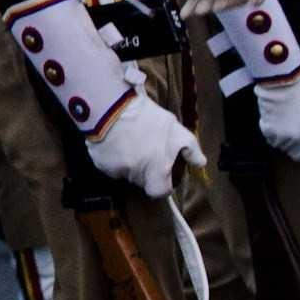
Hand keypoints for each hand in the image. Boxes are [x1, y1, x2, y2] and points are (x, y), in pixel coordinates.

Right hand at [83, 93, 202, 198]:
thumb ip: (190, 149)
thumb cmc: (147, 118)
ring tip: (128, 142)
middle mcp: (136, 174)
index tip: (161, 174)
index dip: (162, 184)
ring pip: (124, 174)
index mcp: (156, 170)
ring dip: (128, 164)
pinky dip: (111, 158)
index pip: (159, 192)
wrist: (112, 107)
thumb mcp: (175, 129)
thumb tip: (201, 163)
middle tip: (145, 150)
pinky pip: (108, 166)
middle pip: (141, 182)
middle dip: (144, 171)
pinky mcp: (99, 163)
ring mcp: (115, 170)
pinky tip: (114, 142)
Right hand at [254, 67, 299, 166]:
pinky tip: (281, 116)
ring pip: (284, 146)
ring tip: (293, 119)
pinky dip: (275, 130)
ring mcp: (280, 137)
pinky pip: (271, 137)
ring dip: (288, 138)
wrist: (286, 78)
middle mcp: (297, 144)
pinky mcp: (266, 129)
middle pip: (297, 155)